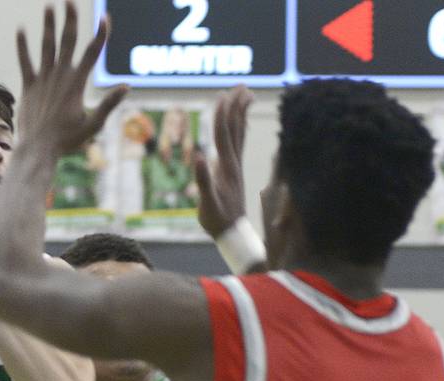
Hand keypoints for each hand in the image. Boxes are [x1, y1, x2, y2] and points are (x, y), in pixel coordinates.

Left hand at [15, 1, 126, 154]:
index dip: (101, 35)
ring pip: (46, 47)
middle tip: (69, 0)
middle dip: (70, 19)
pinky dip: (22, 46)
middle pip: (67, 42)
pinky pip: (25, 62)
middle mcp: (60, 76)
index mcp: (77, 84)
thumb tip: (126, 86)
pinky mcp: (29, 86)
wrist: (38, 149)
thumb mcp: (93, 125)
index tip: (106, 18)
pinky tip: (21, 30)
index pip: (92, 54)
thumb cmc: (67, 141)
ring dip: (48, 26)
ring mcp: (43, 80)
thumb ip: (109, 104)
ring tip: (49, 7)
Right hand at [195, 86, 253, 238]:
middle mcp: (233, 163)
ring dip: (241, 113)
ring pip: (240, 133)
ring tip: (245, 93)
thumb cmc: (216, 220)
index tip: (222, 96)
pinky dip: (240, 128)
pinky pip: (239, 142)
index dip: (222, 116)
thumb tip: (198, 156)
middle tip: (239, 85)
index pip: (223, 136)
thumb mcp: (206, 203)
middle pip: (235, 129)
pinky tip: (240, 120)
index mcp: (225, 168)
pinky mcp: (235, 170)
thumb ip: (202, 180)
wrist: (232, 232)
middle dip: (236, 107)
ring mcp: (236, 166)